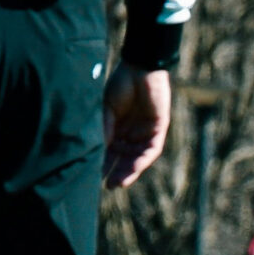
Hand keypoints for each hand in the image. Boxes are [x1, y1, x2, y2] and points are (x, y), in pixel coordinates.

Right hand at [102, 65, 169, 186]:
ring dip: (129, 170)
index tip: (94, 177)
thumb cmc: (120, 85)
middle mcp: (132, 133)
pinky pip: (152, 148)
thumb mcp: (107, 110)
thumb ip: (104, 129)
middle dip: (117, 172)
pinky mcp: (159, 128)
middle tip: (108, 186)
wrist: (139, 68)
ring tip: (119, 183)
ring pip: (139, 157)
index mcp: (117, 129)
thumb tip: (97, 151)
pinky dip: (142, 159)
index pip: (111, 152)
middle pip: (125, 158)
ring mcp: (146, 131)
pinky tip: (134, 168)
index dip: (103, 164)